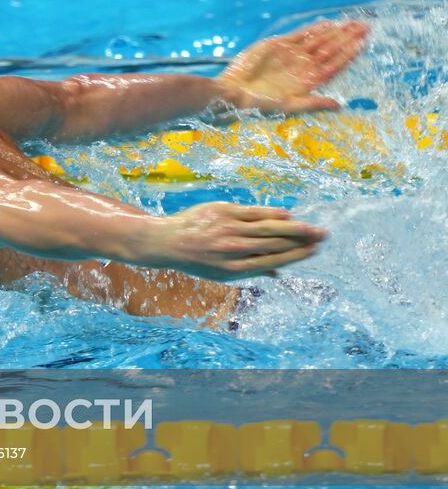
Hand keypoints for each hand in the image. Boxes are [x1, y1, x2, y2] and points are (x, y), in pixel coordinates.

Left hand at [141, 202, 324, 280]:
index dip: (296, 256)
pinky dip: (271, 213)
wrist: (166, 242)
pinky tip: (286, 214)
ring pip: (267, 227)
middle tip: (323, 236)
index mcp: (235, 269)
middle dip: (302, 240)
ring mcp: (228, 230)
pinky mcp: (222, 212)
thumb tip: (279, 276)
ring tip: (312, 227)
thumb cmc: (197, 259)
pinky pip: (252, 212)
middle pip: (275, 244)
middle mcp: (233, 250)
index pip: (273, 261)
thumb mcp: (221, 273)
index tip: (314, 251)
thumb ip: (251, 271)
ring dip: (294, 227)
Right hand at [217, 19, 368, 112]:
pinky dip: (313, 29)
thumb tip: (339, 105)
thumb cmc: (258, 105)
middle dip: (348, 38)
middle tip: (366, 26)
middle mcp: (302, 67)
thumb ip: (314, 103)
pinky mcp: (277, 45)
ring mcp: (291, 55)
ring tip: (353, 22)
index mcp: (309, 82)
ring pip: (319, 40)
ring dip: (336, 31)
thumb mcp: (288, 106)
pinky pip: (299, 34)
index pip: (335, 65)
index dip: (349, 54)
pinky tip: (328, 23)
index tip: (364, 43)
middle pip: (331, 49)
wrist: (231, 92)